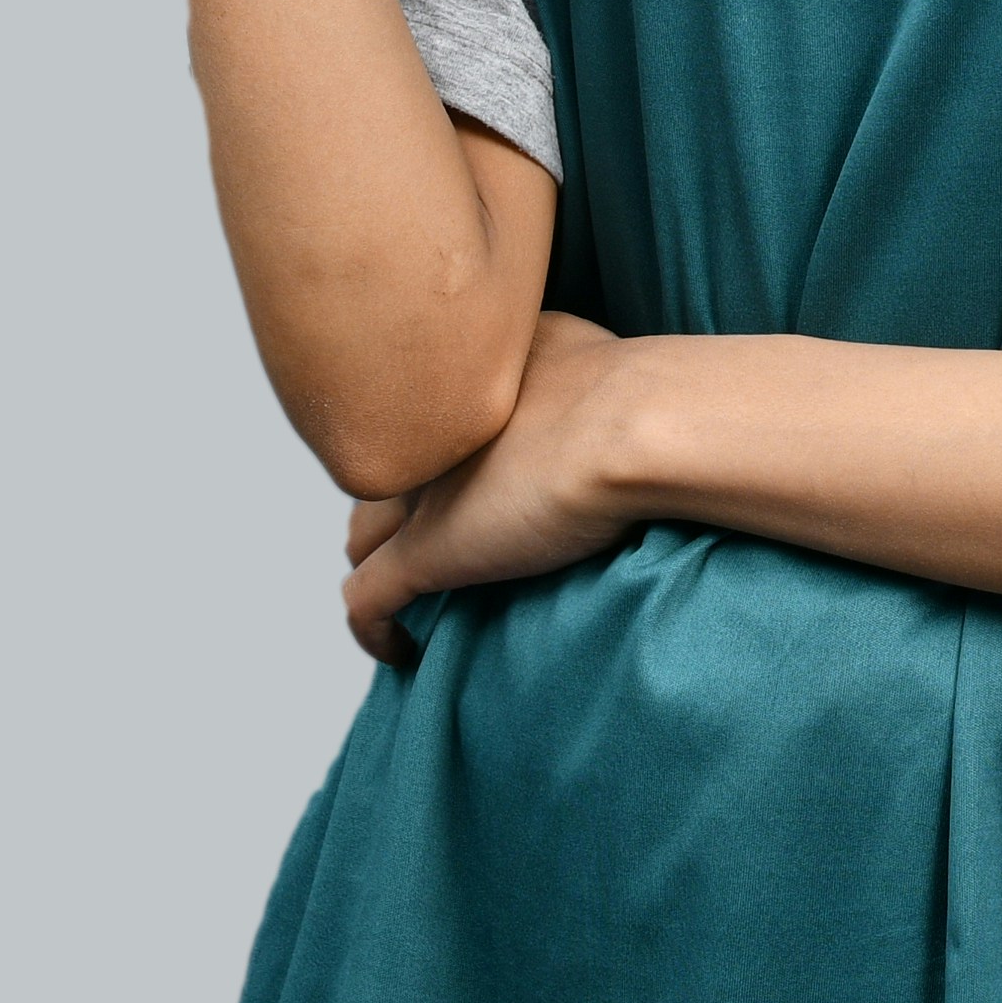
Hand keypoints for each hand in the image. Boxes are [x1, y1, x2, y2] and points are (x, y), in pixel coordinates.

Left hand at [342, 312, 648, 670]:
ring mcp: (421, 492)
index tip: (469, 476)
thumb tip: (582, 389)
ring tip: (413, 591)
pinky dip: (373, 628)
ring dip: (378, 559)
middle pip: (385, 470)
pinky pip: (367, 598)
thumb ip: (560, 367)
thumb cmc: (637, 394)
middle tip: (438, 535)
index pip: (427, 416)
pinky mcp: (426, 552)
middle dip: (397, 503)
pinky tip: (400, 650)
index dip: (438, 450)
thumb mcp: (589, 353)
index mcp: (464, 378)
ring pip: (364, 533)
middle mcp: (430, 428)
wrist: (630, 426)